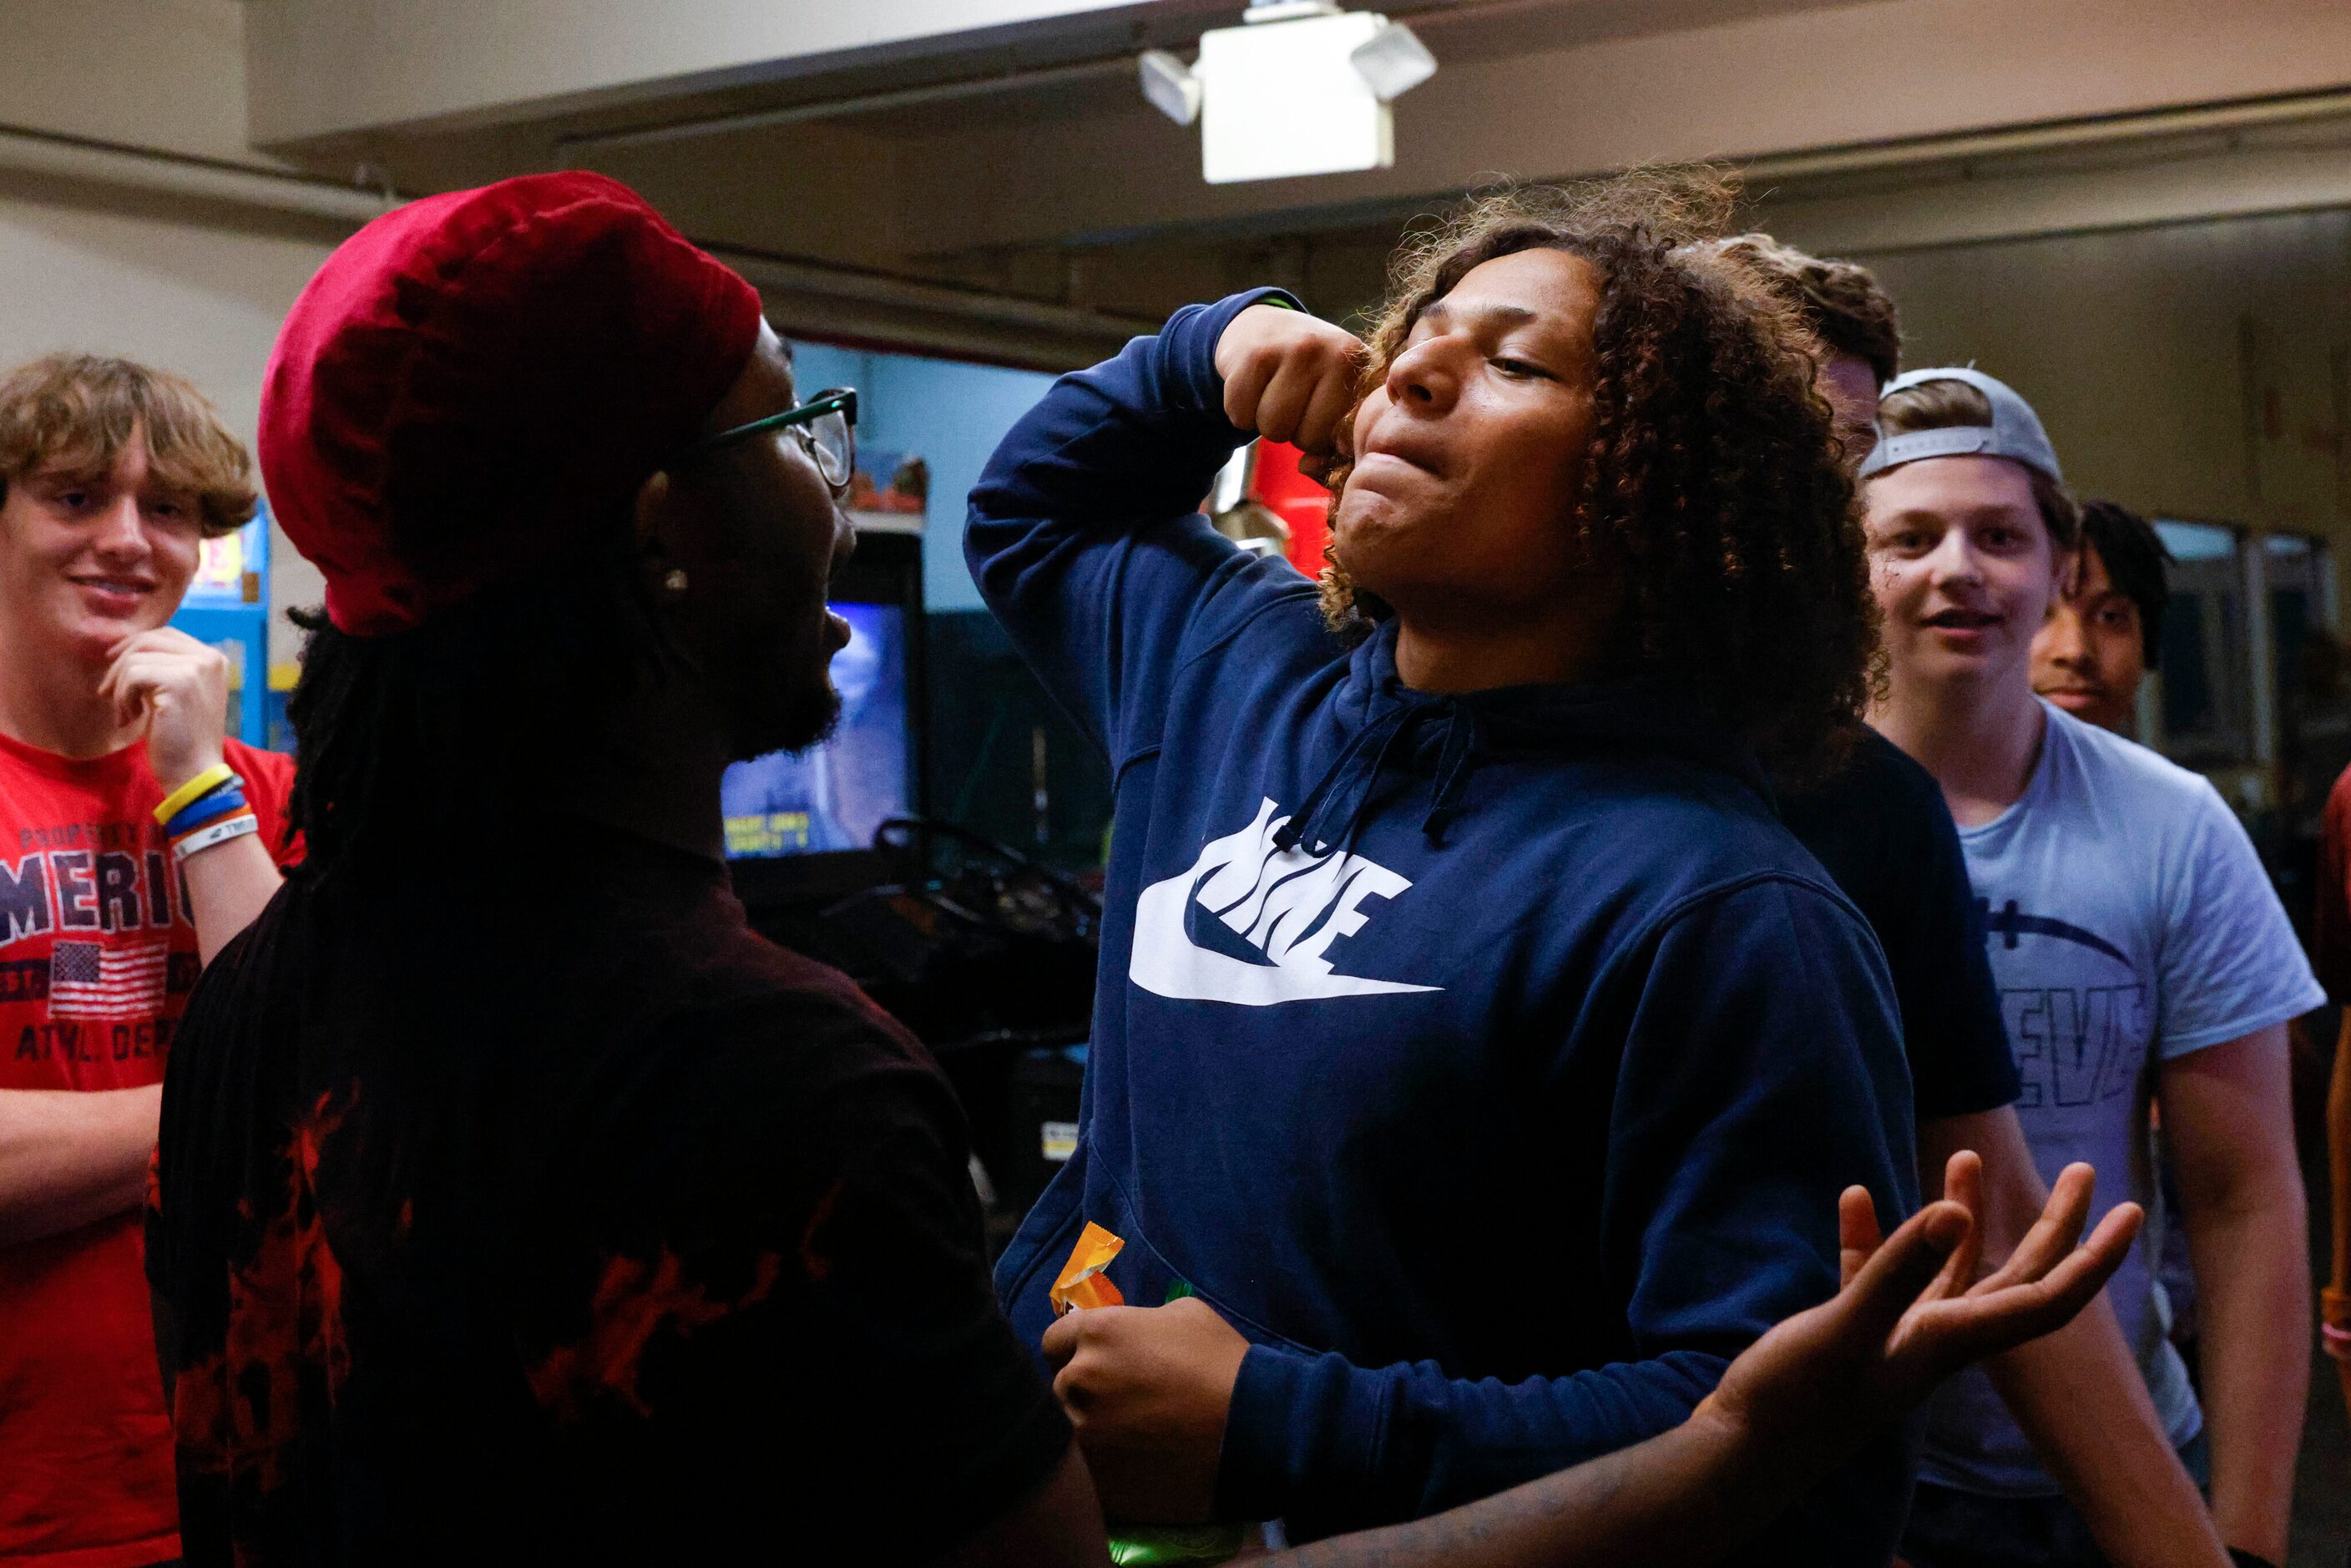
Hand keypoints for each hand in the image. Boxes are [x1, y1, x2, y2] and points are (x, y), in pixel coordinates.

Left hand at [99, 627, 230, 793]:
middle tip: (106, 694)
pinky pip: (133, 675)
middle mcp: (210, 658)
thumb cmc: (181, 738)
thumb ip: (164, 667)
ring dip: (120, 688)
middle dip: (119, 665)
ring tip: (126, 715)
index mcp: (213, 659)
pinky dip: (122, 697)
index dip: (132, 647)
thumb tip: (121, 648)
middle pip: (148, 641)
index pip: (164, 635)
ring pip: (136, 658)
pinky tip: (130, 719)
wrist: (194, 772)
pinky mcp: (180, 681)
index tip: (112, 668)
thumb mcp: (177, 694)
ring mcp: (197, 668)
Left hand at [1039, 1295, 1248, 1523]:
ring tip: (1126, 1439)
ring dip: (1088, 1431)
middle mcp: (1078, 1380)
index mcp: (1097, 1333)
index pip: (1053, 1340)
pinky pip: (1084, 1470)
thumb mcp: (1183, 1314)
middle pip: (1058, 1386)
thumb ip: (1138, 1321)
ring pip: (1066, 1431)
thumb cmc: (1223, 1363)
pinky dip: (1102, 1466)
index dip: (1074, 1350)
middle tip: (1118, 1403)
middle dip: (1082, 1391)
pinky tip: (1132, 1464)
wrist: (1254, 1431)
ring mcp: (1084, 1435)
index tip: (1096, 1361)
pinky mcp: (1098, 1480)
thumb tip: (1126, 1336)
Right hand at [1213, 303, 1364, 462]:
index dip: (1320, 438)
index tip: (1315, 414)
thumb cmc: (1306, 375)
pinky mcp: (1254, 354)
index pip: (1337, 439)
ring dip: (1264, 423)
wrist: (1264, 327)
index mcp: (1359, 368)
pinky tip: (1251, 388)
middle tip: (1291, 403)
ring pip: (1273, 428)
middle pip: (1306, 438)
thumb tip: (1309, 466)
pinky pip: (1240, 413)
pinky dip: (1239, 412)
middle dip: (1293, 432)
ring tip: (1272, 395)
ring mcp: (1294, 348)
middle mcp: (1333, 352)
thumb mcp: (1332, 396)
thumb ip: (1334, 441)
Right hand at [1702, 1153, 2140, 1452]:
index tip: (2130, 1210)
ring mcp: (1894, 1338)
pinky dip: (1874, 1236)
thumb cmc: (1796, 1401)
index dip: (2091, 1257)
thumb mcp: (1847, 1328)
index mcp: (1949, 1343)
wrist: (1743, 1452)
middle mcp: (1936, 1341)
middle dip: (2051, 1226)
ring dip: (1962, 1216)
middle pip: (2015, 1278)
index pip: (2044, 1298)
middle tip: (2080, 1170)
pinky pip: (1878, 1276)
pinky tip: (1856, 1199)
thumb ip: (1898, 1269)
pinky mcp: (1852, 1335)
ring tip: (1966, 1158)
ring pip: (1951, 1271)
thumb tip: (1955, 1213)